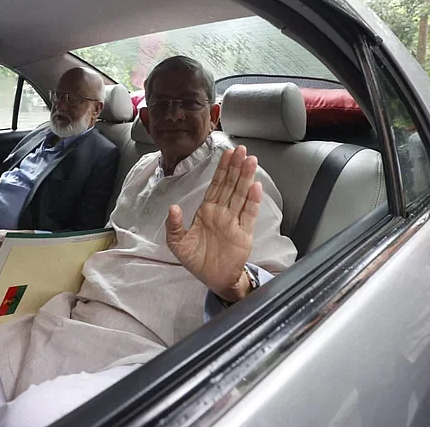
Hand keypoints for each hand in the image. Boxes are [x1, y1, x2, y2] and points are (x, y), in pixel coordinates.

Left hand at [166, 145, 261, 302]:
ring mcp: (234, 221)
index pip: (216, 185)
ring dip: (246, 178)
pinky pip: (249, 214)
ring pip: (241, 195)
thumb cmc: (196, 260)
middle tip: (242, 150)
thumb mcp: (177, 243)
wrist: (212, 279)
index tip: (227, 153)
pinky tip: (256, 187)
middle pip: (231, 185)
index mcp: (207, 211)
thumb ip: (173, 225)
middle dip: (236, 167)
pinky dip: (253, 201)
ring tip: (251, 161)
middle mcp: (222, 212)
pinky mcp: (244, 233)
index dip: (222, 169)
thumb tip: (173, 208)